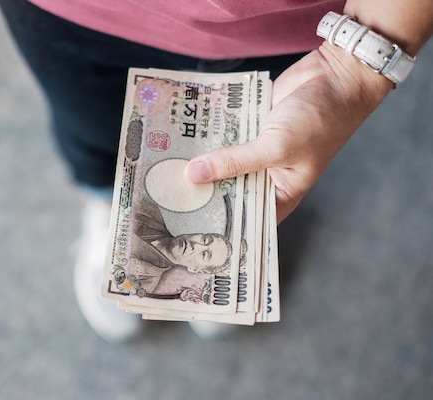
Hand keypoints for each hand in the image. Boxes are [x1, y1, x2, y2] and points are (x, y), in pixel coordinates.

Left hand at [185, 44, 391, 222]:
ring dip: (199, 160)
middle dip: (202, 188)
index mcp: (280, 193)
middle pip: (227, 188)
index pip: (245, 217)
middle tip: (166, 193)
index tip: (187, 225)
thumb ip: (235, 162)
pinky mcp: (248, 126)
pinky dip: (206, 134)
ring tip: (164, 167)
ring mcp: (255, 149)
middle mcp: (265, 175)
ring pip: (221, 160)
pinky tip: (179, 138)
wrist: (336, 74)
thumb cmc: (319, 120)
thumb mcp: (276, 147)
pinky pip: (222, 134)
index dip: (219, 222)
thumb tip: (194, 175)